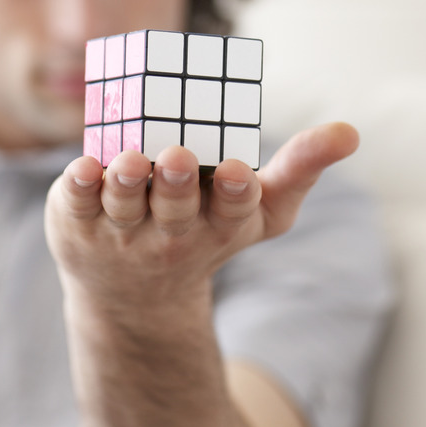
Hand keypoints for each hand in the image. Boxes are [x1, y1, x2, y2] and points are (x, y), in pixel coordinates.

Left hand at [44, 123, 358, 316]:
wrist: (133, 294)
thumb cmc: (205, 231)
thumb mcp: (260, 210)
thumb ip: (301, 168)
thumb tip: (350, 132)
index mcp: (219, 225)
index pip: (231, 210)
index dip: (231, 191)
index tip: (232, 170)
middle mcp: (171, 234)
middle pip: (175, 208)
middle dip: (175, 183)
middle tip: (175, 155)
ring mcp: (121, 233)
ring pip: (124, 205)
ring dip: (126, 182)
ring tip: (129, 161)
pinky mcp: (77, 224)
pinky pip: (75, 205)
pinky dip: (77, 188)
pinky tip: (82, 168)